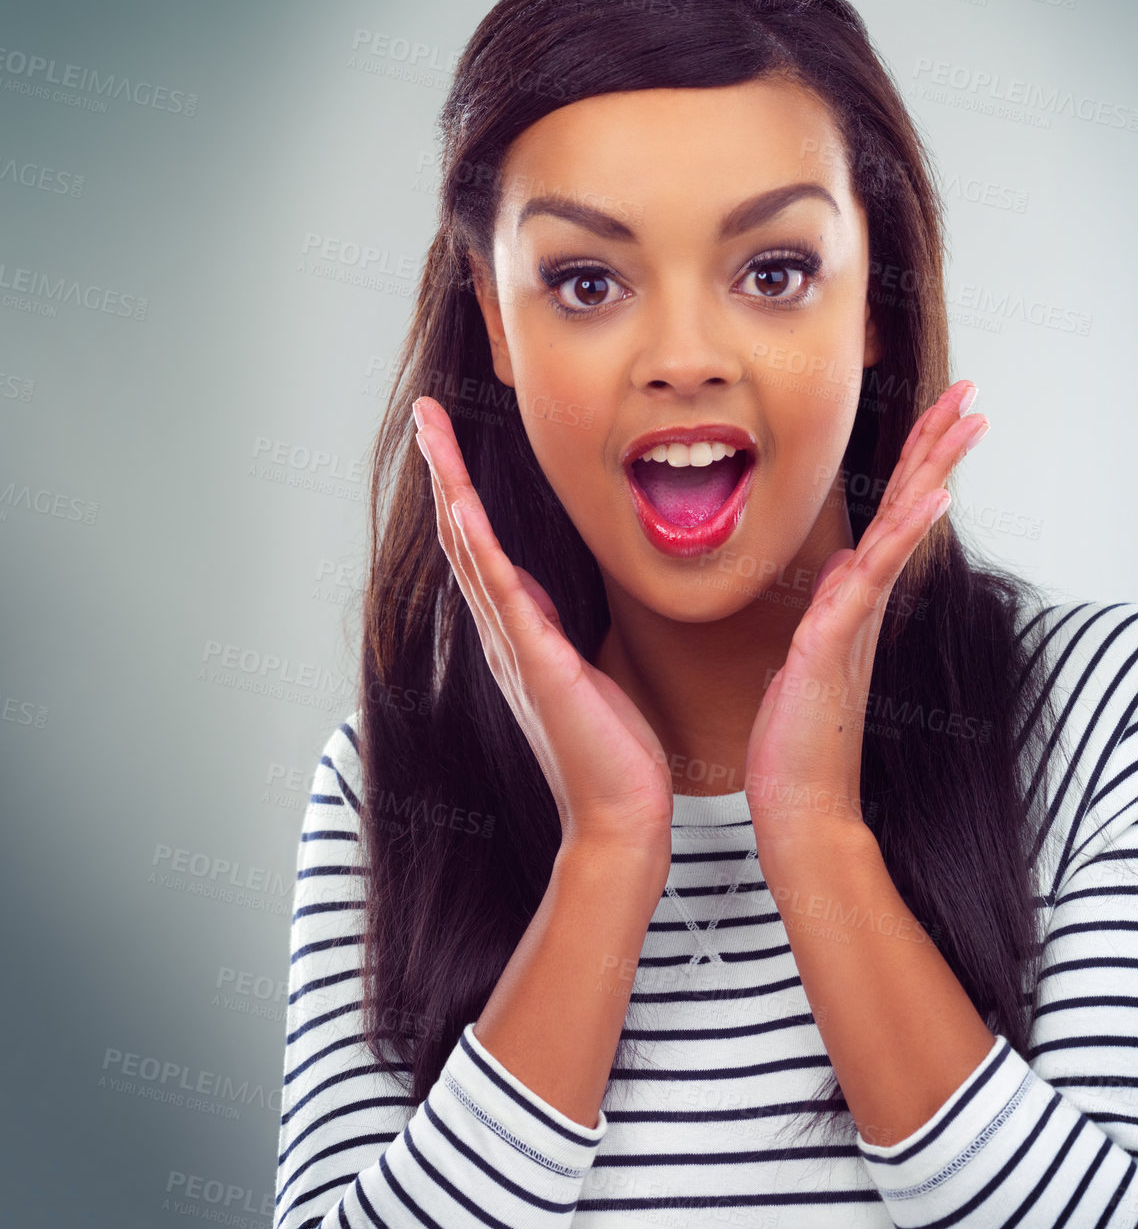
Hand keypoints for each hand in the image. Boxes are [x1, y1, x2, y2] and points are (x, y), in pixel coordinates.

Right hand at [411, 396, 674, 864]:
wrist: (620, 814)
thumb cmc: (610, 749)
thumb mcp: (583, 670)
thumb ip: (555, 633)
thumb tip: (543, 600)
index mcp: (520, 632)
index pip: (481, 546)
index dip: (462, 491)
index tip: (450, 440)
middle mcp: (505, 635)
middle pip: (462, 536)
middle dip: (444, 471)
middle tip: (426, 415)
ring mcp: (516, 649)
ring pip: (472, 553)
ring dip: (450, 489)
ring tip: (433, 435)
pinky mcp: (538, 666)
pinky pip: (503, 596)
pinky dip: (478, 549)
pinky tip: (460, 507)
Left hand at [742, 380, 987, 835]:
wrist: (800, 804)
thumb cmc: (801, 736)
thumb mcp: (812, 653)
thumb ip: (835, 604)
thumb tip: (844, 563)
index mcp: (860, 599)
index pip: (894, 513)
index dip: (917, 460)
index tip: (943, 411)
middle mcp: (870, 603)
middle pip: (912, 506)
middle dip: (940, 445)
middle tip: (976, 393)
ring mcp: (859, 621)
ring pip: (903, 529)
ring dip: (935, 470)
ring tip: (969, 420)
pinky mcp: (836, 643)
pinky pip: (874, 578)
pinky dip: (904, 535)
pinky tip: (931, 498)